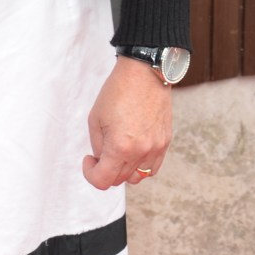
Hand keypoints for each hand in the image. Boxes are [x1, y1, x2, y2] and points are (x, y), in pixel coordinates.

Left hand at [83, 56, 172, 190]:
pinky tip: (133, 152)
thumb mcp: (95, 119)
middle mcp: (140, 152)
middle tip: (99, 155)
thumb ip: (98, 146)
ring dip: (123, 171)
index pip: (103, 181)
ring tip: (117, 154)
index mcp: (120, 147)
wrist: (144, 73)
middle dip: (105, 171)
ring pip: (137, 177)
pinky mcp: (165, 142)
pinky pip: (152, 167)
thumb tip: (102, 160)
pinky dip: (141, 166)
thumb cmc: (117, 92)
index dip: (90, 174)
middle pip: (119, 180)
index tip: (88, 160)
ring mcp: (156, 148)